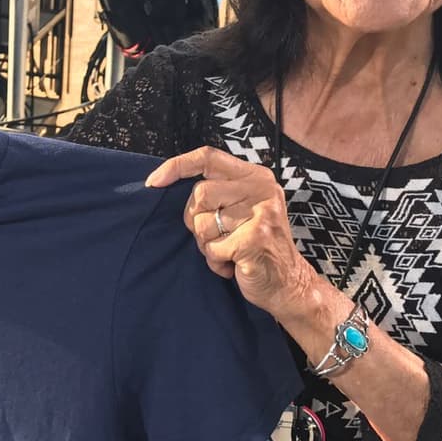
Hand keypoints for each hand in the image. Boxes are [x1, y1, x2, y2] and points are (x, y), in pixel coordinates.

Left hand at [146, 146, 318, 318]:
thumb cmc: (256, 246)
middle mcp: (261, 189)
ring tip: (230, 252)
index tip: (153, 182)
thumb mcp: (244, 208)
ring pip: (203, 224)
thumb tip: (166, 182)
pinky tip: (234, 265)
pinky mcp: (255, 239)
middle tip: (218, 237)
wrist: (289, 284)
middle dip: (196, 222)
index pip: (208, 157)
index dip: (176, 166)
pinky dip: (216, 263)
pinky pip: (213, 249)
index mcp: (256, 177)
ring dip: (208, 246)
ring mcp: (260, 214)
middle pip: (199, 194)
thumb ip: (219, 191)